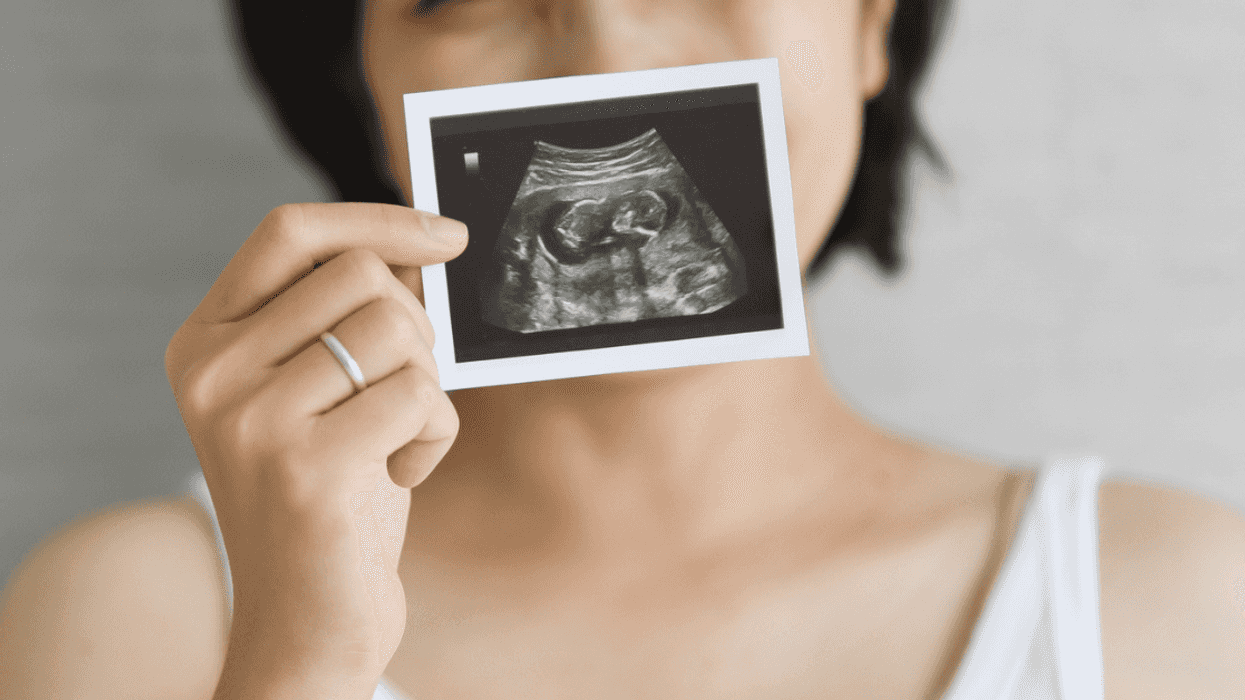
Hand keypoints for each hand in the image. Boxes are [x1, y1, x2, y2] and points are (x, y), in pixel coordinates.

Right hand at [163, 202, 466, 694]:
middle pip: (361, 274)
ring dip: (425, 385)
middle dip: (415, 326)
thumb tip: (422, 243)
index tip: (448, 236)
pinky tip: (398, 477)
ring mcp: (249, 421)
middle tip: (402, 390)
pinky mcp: (306, 469)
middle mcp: (212, 374)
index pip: (289, 231)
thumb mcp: (322, 393)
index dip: (378, 218)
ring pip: (397, 330)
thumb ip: (348, 316)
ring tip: (392, 439)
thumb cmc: (329, 495)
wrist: (306, 620)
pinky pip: (421, 397)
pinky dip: (436, 436)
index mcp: (205, 342)